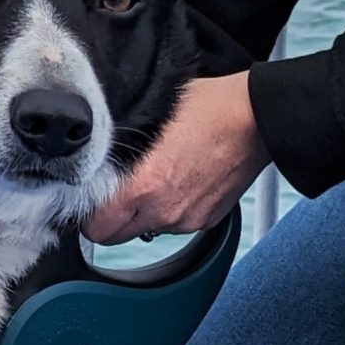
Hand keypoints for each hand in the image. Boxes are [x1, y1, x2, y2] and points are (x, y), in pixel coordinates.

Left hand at [84, 72, 267, 243]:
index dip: (88, 214)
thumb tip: (93, 150)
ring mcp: (188, 219)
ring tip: (153, 177)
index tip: (90, 198)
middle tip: (114, 191)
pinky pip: (174, 223)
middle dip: (110, 218)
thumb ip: (118, 144)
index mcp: (144, 188)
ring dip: (142, 212)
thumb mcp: (147, 114)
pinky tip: (178, 178)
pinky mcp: (207, 220)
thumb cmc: (207, 108)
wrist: (256, 118)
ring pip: (146, 229)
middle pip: (116, 236)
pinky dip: (170, 208)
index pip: (96, 228)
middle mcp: (165, 211)